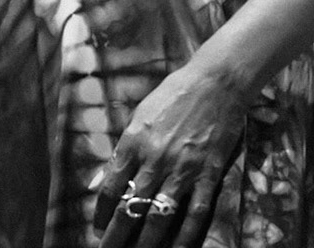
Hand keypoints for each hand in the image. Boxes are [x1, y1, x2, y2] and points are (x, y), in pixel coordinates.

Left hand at [92, 62, 246, 247]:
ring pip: (159, 216)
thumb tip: (100, 180)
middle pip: (130, 208)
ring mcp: (183, 168)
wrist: (216, 81)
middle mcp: (155, 159)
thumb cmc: (174, 94)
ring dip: (146, 243)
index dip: (101, 212)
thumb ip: (122, 150)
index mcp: (134, 142)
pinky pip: (196, 212)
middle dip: (116, 236)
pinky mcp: (209, 173)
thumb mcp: (139, 116)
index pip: (111, 187)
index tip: (97, 228)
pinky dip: (185, 236)